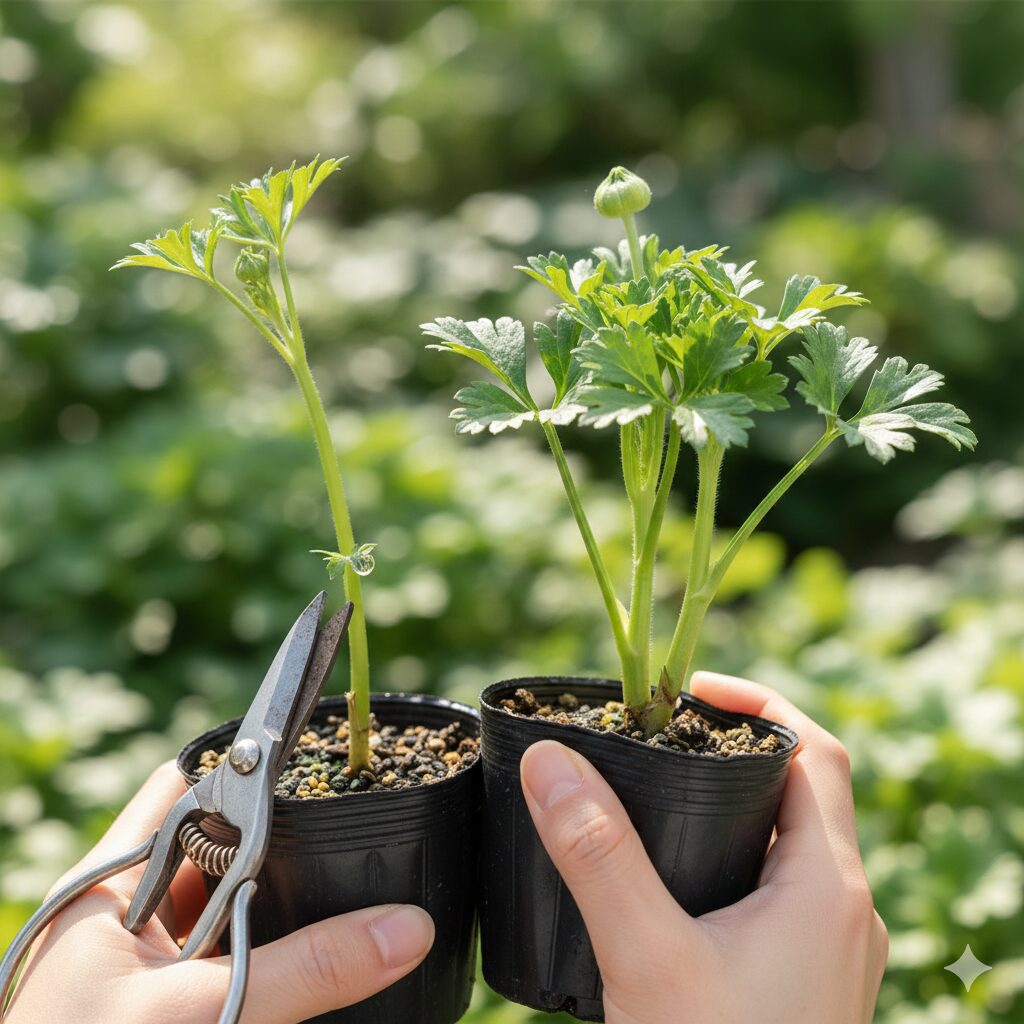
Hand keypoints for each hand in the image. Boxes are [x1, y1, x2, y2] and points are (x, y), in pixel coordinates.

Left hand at [6, 762, 434, 1023]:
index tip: (316, 757)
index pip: (182, 785)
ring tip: (347, 886)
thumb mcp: (206, 1013)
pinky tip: (312, 951)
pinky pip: (231, 955)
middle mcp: (126, 912)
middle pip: (216, 844)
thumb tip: (406, 927)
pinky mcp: (166, 1001)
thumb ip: (309, 968)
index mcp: (112, 883)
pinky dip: (270, 950)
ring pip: (229, 903)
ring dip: (279, 902)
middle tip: (353, 829)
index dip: (245, 765)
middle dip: (280, 839)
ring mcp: (145, 963)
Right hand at [519, 672, 888, 1023]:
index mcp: (828, 884)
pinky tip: (683, 875)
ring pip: (797, 841)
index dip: (759, 702)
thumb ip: (596, 855)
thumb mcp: (646, 959)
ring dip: (744, 801)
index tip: (689, 689)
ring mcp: (834, 949)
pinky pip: (786, 887)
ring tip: (669, 787)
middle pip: (808, 789)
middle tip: (667, 732)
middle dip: (742, 746)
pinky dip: (742, 853)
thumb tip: (549, 761)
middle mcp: (846, 908)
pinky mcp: (811, 980)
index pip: (816, 751)